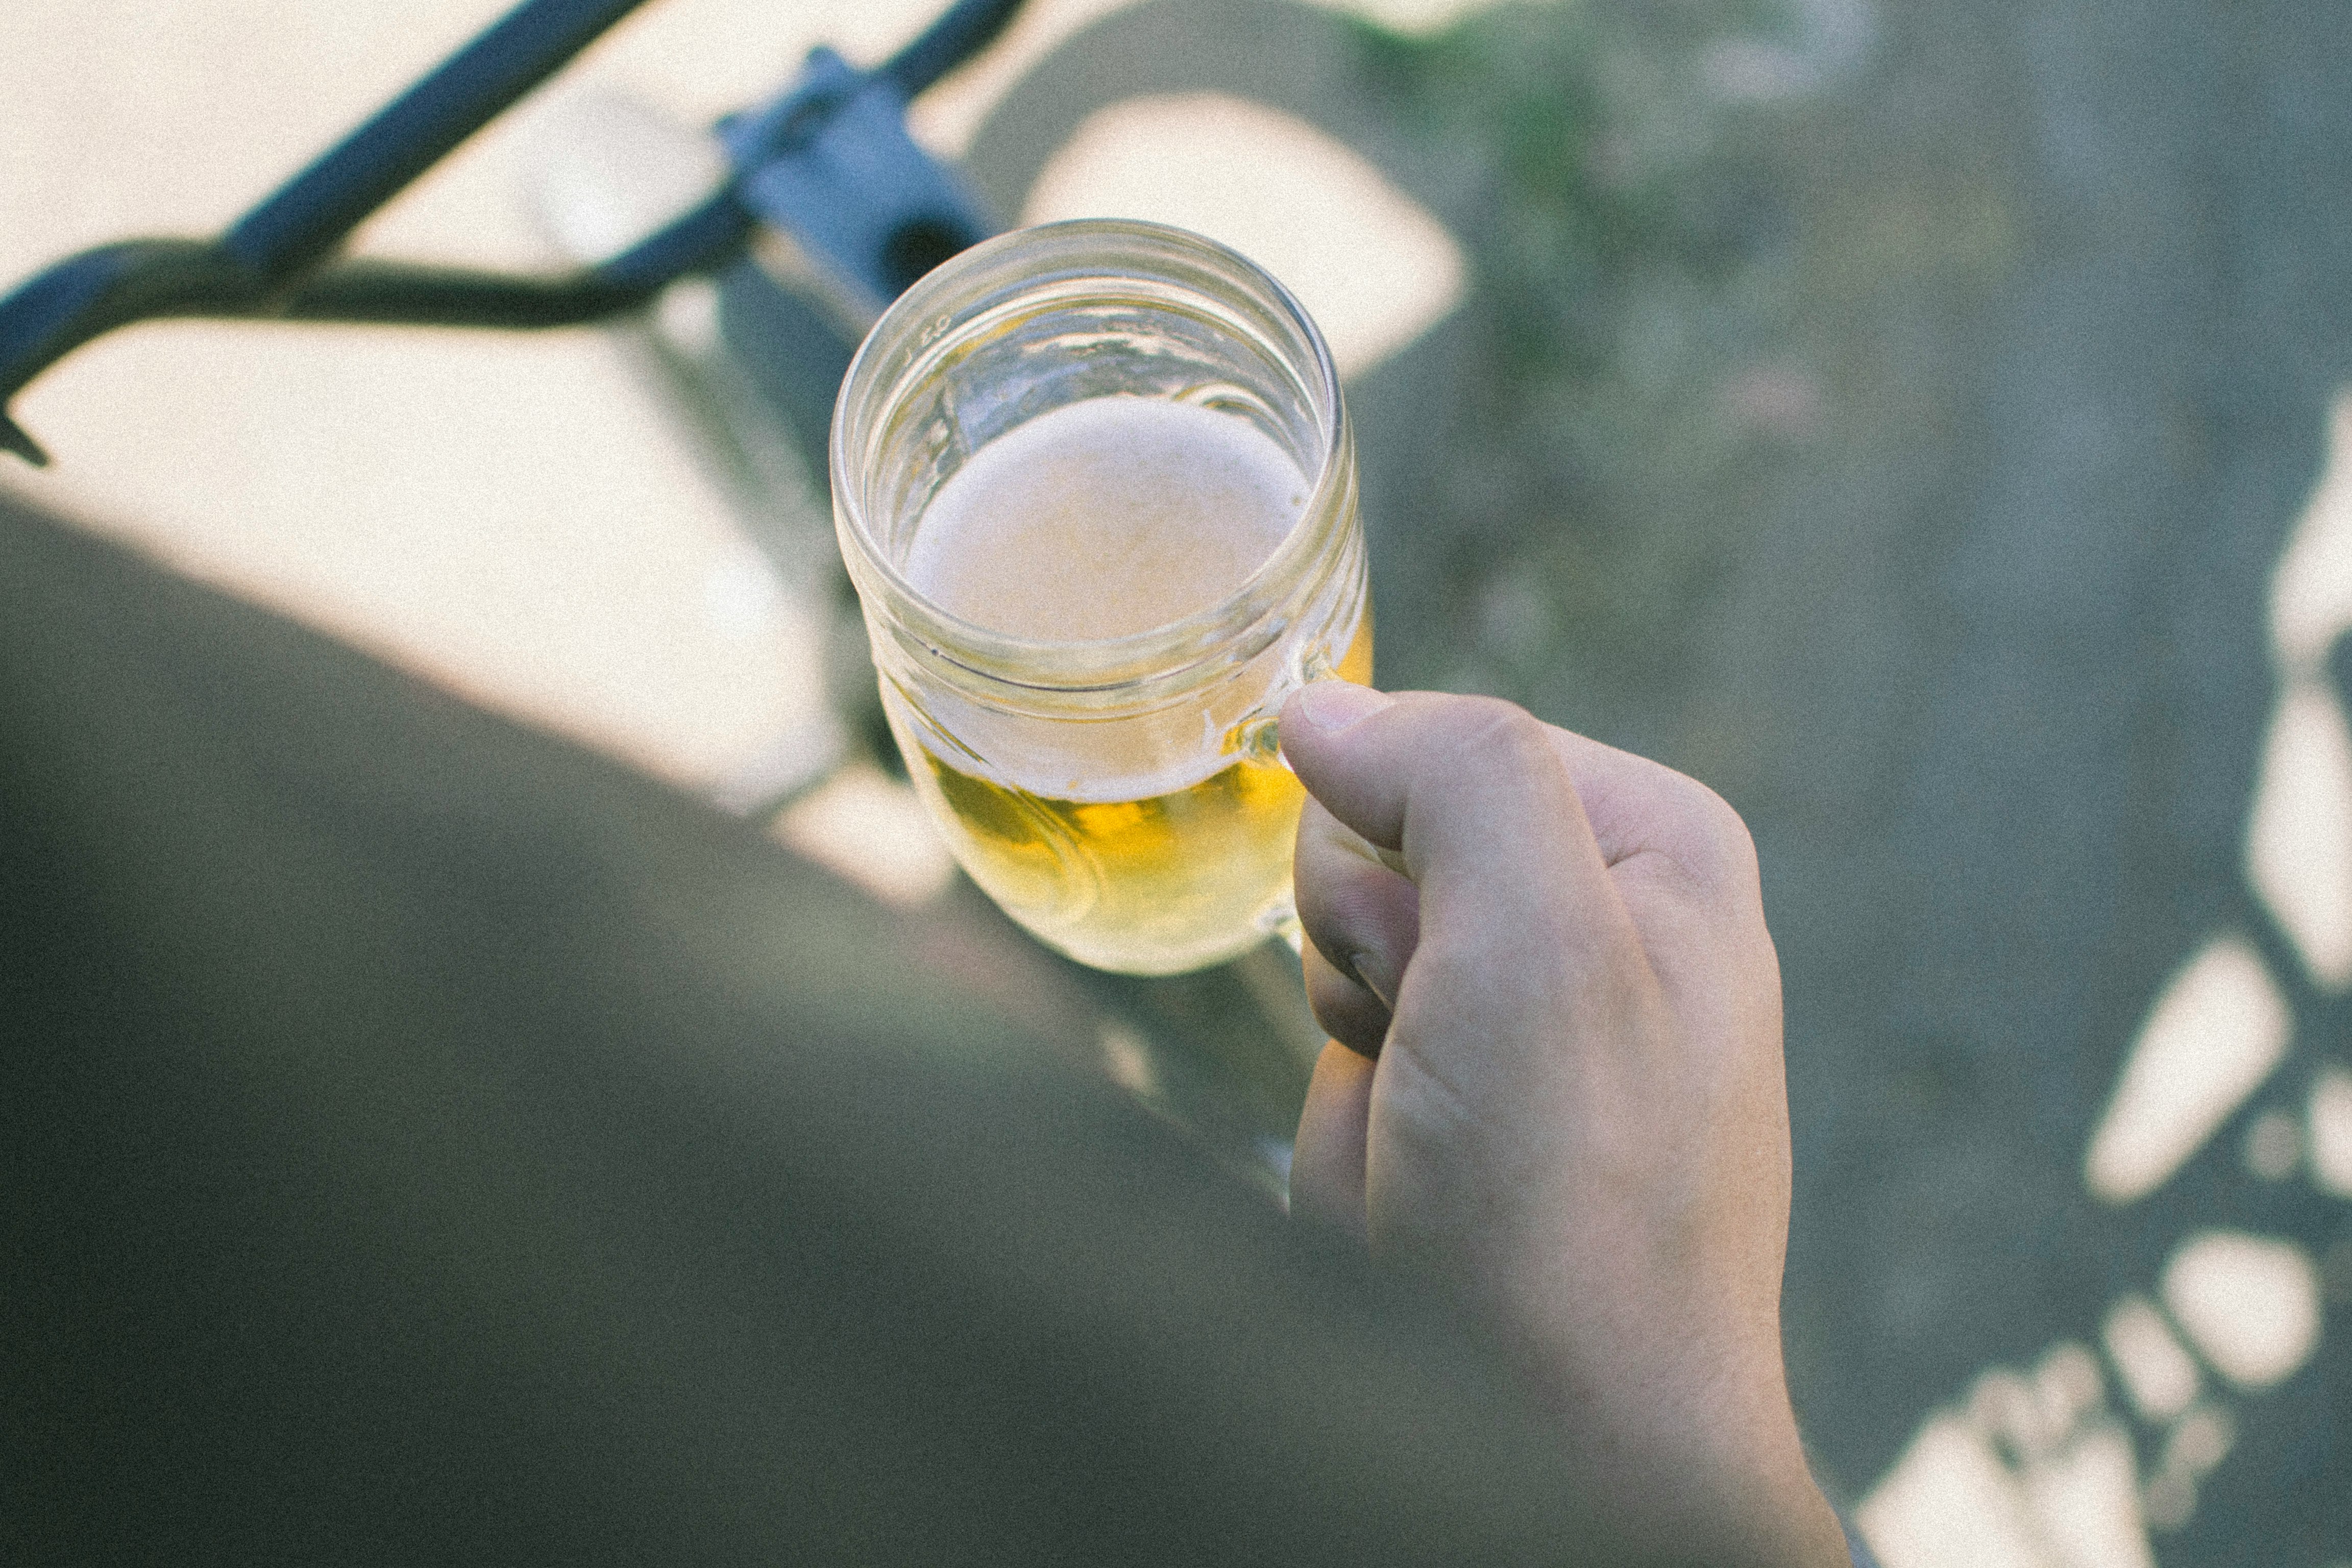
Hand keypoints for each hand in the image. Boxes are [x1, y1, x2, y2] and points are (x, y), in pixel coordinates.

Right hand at [1278, 684, 1847, 1567]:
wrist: (1558, 1433)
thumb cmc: (1575, 1203)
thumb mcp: (1542, 942)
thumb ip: (1454, 772)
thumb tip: (1322, 708)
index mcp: (1654, 847)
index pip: (1445, 740)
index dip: (1399, 839)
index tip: (1437, 952)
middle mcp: (1599, 915)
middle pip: (1380, 836)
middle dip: (1368, 945)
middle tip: (1432, 1048)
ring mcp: (1525, 1013)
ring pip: (1340, 938)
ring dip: (1350, 1031)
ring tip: (1431, 1126)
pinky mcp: (1464, 1097)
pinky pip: (1340, 1042)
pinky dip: (1346, 1108)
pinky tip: (1410, 1169)